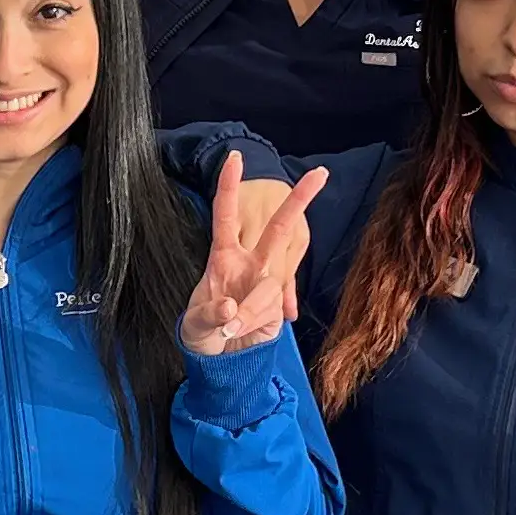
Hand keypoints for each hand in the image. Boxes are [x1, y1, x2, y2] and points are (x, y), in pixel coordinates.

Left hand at [210, 156, 306, 323]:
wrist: (221, 355)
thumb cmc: (203, 327)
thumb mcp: (194, 323)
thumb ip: (209, 314)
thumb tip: (230, 308)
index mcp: (223, 255)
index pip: (226, 214)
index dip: (230, 187)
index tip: (235, 158)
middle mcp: (250, 263)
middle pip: (280, 228)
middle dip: (300, 199)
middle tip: (320, 174)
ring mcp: (267, 282)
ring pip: (274, 282)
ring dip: (253, 307)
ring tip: (232, 327)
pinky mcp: (278, 305)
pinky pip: (276, 308)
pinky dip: (258, 321)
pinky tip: (246, 329)